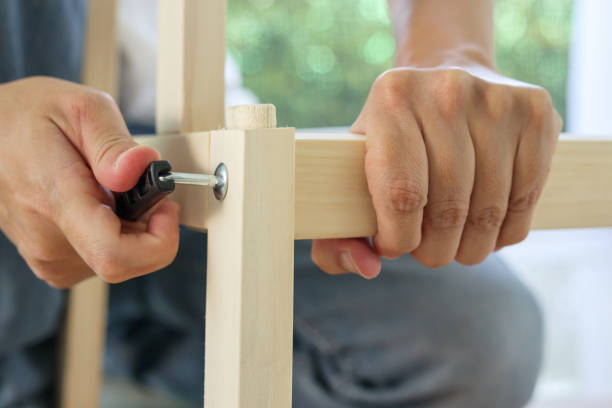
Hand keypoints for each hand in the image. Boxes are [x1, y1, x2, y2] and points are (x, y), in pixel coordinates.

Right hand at [0, 77, 179, 287]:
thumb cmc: (29, 115)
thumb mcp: (81, 108)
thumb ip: (115, 143)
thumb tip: (141, 169)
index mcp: (57, 201)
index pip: (115, 255)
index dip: (158, 241)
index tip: (165, 209)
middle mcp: (48, 241)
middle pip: (127, 261)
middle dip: (150, 228)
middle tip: (140, 188)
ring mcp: (45, 256)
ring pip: (118, 262)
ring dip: (131, 230)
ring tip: (111, 189)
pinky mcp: (49, 261)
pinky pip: (99, 261)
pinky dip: (114, 236)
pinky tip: (100, 205)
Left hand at [312, 65, 561, 277]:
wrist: (448, 70)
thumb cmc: (394, 134)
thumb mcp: (353, 164)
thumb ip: (339, 226)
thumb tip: (367, 267)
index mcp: (392, 100)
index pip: (402, 195)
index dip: (399, 238)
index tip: (393, 246)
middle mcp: (447, 92)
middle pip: (449, 208)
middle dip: (436, 250)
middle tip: (429, 252)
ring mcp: (497, 100)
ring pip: (490, 210)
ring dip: (472, 247)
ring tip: (457, 244)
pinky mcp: (535, 112)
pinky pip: (525, 198)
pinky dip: (506, 230)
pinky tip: (489, 230)